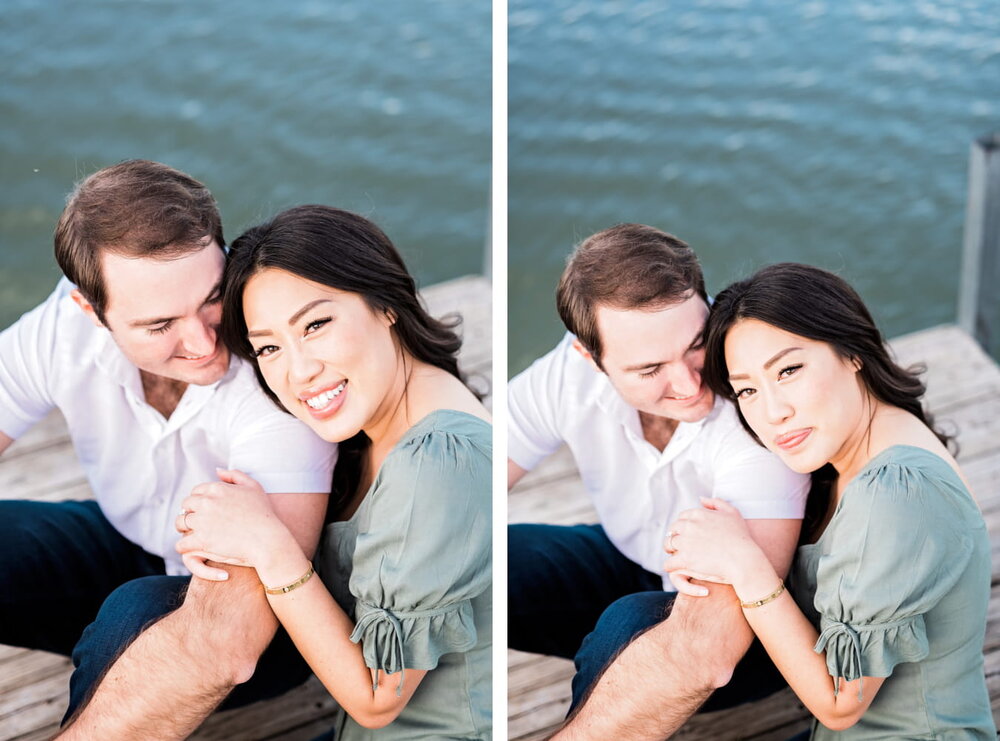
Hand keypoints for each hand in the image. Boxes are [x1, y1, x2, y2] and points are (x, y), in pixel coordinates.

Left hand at [175, 469, 291, 581]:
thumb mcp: (254, 487)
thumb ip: (235, 475)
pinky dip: (184, 547)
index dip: (199, 501)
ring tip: (194, 535)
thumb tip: (217, 470)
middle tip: (198, 523)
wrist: (268, 540)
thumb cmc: (264, 514)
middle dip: (190, 513)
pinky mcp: (202, 540)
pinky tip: (192, 548)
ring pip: (180, 523)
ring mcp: (203, 521)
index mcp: (217, 488)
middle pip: (185, 506)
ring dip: (184, 529)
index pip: (196, 491)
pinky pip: (181, 543)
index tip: (205, 511)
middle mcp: (207, 502)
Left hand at [663, 497, 765, 596]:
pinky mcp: (685, 559)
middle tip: (682, 547)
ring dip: (672, 551)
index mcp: (698, 514)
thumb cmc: (742, 538)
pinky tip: (677, 569)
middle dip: (676, 538)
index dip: (684, 527)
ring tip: (679, 557)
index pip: (681, 518)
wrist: (744, 560)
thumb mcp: (733, 513)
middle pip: (672, 530)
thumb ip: (716, 503)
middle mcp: (689, 525)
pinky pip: (668, 563)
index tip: (689, 536)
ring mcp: (685, 542)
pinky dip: (671, 566)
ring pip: (668, 545)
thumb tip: (700, 499)